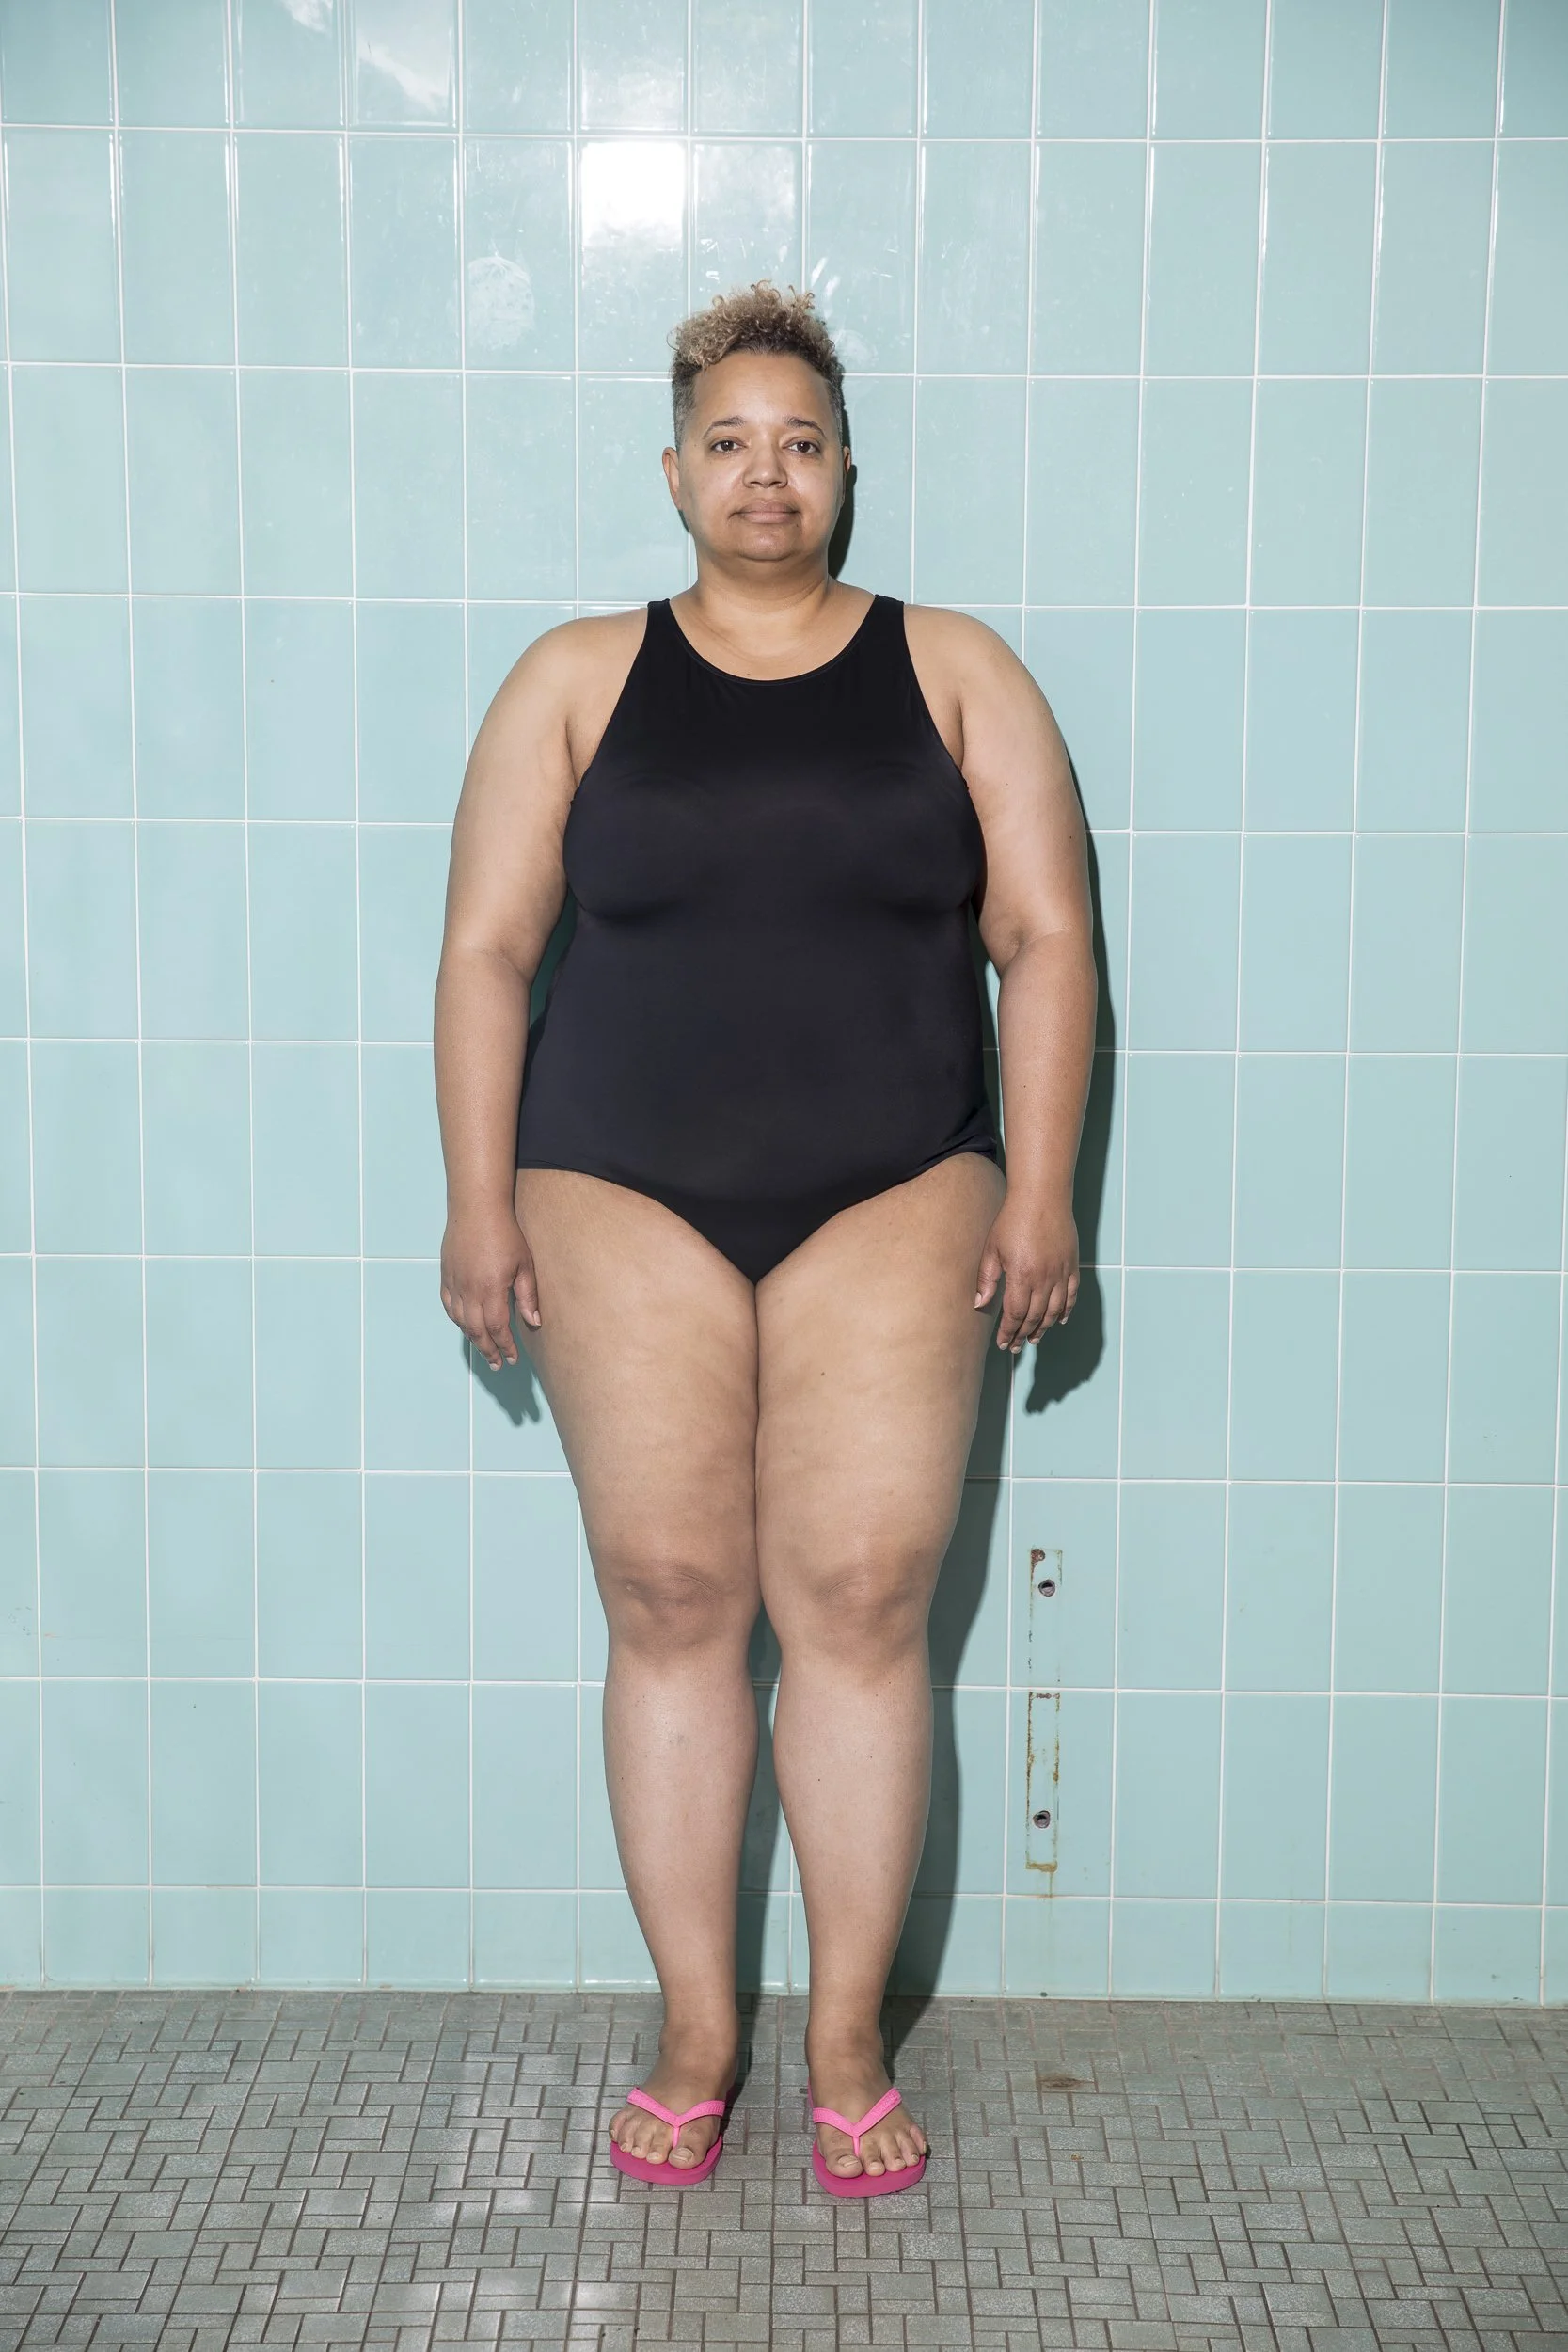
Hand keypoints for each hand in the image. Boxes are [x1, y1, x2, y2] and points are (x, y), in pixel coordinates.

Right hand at [439, 1205, 540, 1369]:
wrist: (476, 1208)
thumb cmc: (505, 1233)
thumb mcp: (525, 1264)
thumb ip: (527, 1295)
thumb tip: (533, 1322)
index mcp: (491, 1290)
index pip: (498, 1328)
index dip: (506, 1347)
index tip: (512, 1359)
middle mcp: (469, 1291)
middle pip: (477, 1331)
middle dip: (488, 1350)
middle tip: (498, 1364)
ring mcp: (454, 1283)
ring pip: (460, 1321)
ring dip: (472, 1338)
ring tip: (484, 1349)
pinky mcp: (446, 1275)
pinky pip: (448, 1305)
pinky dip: (457, 1320)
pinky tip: (465, 1324)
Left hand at [974, 1193, 1078, 1353]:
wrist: (1042, 1196)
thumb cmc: (1013, 1219)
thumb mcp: (992, 1249)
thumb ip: (987, 1279)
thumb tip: (979, 1304)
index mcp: (1022, 1276)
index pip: (1015, 1314)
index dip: (1008, 1331)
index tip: (1003, 1343)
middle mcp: (1045, 1279)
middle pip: (1035, 1317)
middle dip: (1023, 1334)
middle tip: (1016, 1346)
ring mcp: (1061, 1273)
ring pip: (1054, 1311)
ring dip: (1044, 1328)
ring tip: (1034, 1338)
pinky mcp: (1072, 1265)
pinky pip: (1071, 1295)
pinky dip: (1065, 1310)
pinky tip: (1059, 1320)